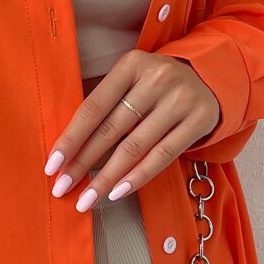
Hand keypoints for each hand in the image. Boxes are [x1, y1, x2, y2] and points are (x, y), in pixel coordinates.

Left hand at [43, 50, 220, 209]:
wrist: (211, 78)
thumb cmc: (156, 85)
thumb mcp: (130, 79)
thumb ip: (103, 102)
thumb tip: (65, 145)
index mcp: (131, 65)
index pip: (93, 107)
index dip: (70, 138)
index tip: (51, 165)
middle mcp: (157, 79)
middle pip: (111, 129)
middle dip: (82, 163)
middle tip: (62, 188)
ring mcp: (180, 100)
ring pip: (135, 147)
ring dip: (106, 178)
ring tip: (86, 199)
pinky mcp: (199, 120)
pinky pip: (163, 156)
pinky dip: (137, 177)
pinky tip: (117, 192)